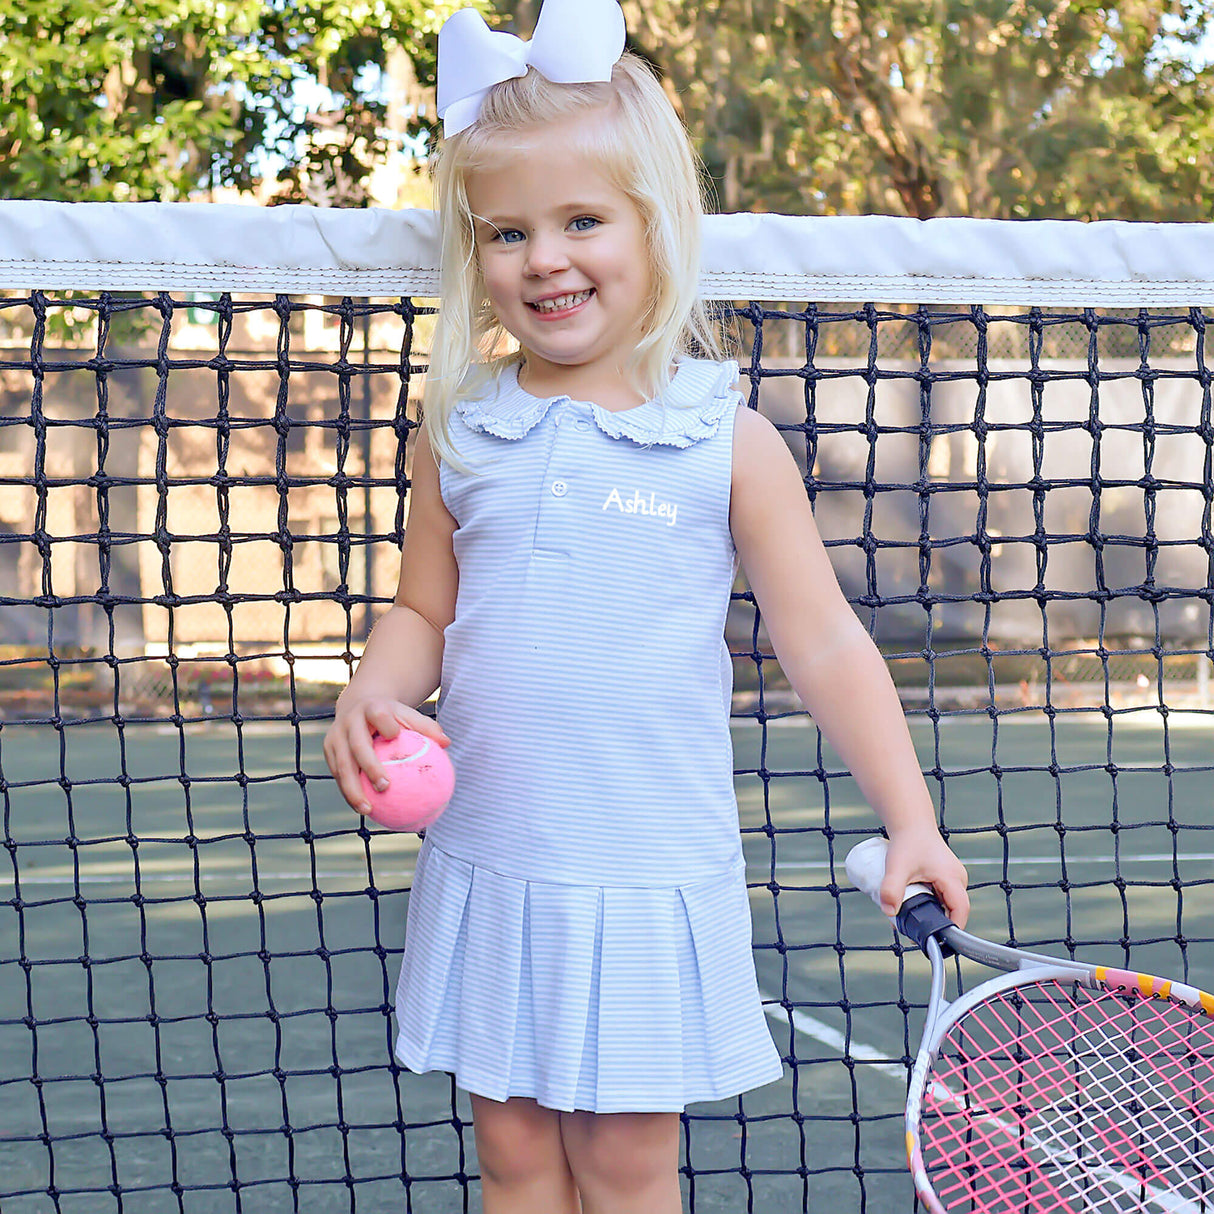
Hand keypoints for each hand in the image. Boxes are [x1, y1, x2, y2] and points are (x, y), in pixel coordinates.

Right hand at [323, 697, 449, 814]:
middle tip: (385, 787)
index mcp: (372, 708)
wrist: (358, 705)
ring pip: (342, 765)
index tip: (394, 736)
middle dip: (369, 766)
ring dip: (352, 790)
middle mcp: (350, 721)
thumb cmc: (392, 716)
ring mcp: (335, 735)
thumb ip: (427, 728)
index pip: (379, 714)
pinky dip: (348, 791)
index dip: (386, 724)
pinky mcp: (328, 749)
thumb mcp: (407, 715)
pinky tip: (363, 808)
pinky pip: (337, 774)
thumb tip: (447, 743)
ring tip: (367, 809)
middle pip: (357, 746)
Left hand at [880, 830, 969, 928]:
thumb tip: (889, 912)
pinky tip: (913, 903)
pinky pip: (941, 896)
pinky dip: (928, 902)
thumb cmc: (907, 841)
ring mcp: (953, 878)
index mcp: (953, 879)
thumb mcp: (896, 867)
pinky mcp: (946, 877)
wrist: (910, 823)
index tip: (935, 940)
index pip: (960, 912)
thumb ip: (890, 889)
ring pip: (946, 904)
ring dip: (930, 912)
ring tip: (909, 915)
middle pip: (953, 911)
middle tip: (913, 929)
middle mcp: (958, 879)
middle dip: (935, 922)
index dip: (951, 929)